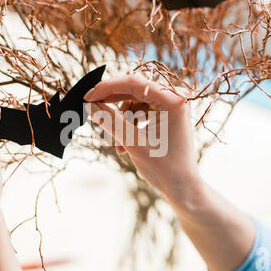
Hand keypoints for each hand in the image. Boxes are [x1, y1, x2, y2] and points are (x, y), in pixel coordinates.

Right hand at [85, 77, 254, 270]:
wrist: (183, 188)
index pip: (133, 83)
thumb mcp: (132, 142)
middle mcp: (176, 98)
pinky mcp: (169, 115)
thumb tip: (90, 105)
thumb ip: (109, 120)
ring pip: (136, 102)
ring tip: (118, 145)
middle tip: (93, 112)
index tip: (88, 97)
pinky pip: (143, 111)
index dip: (107, 88)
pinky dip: (131, 125)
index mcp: (172, 100)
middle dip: (113, 105)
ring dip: (122, 120)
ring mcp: (173, 106)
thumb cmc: (163, 168)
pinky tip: (126, 145)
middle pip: (135, 91)